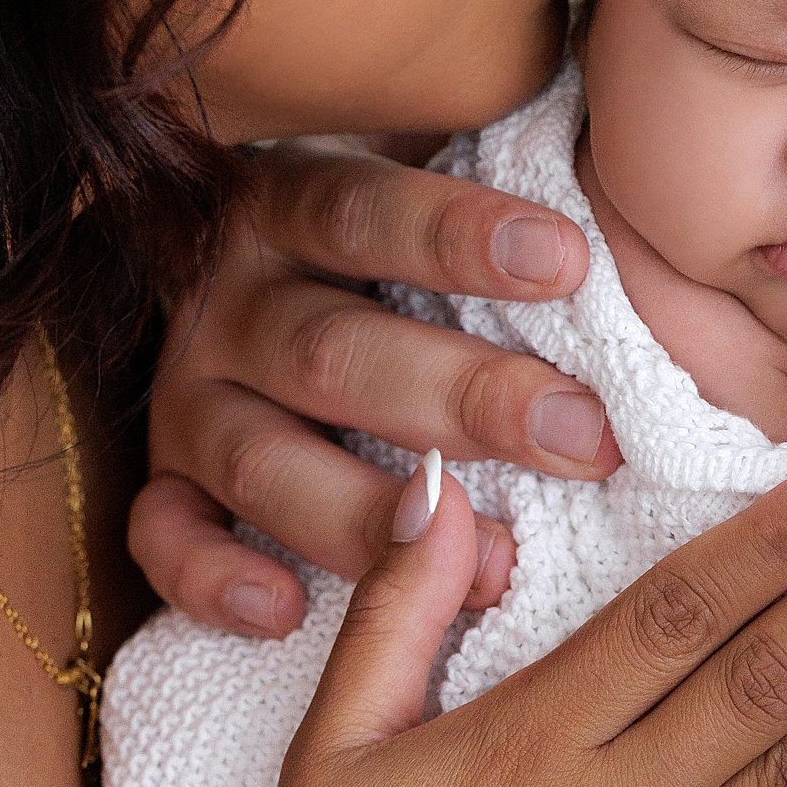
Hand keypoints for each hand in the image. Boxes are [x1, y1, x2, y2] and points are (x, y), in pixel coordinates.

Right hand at [136, 139, 619, 638]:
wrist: (243, 267)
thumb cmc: (383, 239)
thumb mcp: (412, 174)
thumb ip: (489, 186)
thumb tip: (625, 215)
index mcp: (282, 207)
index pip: (362, 210)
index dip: (458, 235)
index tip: (568, 263)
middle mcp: (226, 302)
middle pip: (332, 354)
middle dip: (463, 400)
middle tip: (581, 439)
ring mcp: (186, 398)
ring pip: (259, 460)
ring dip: (368, 515)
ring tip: (488, 562)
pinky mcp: (161, 479)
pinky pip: (163, 538)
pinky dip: (214, 579)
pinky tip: (290, 612)